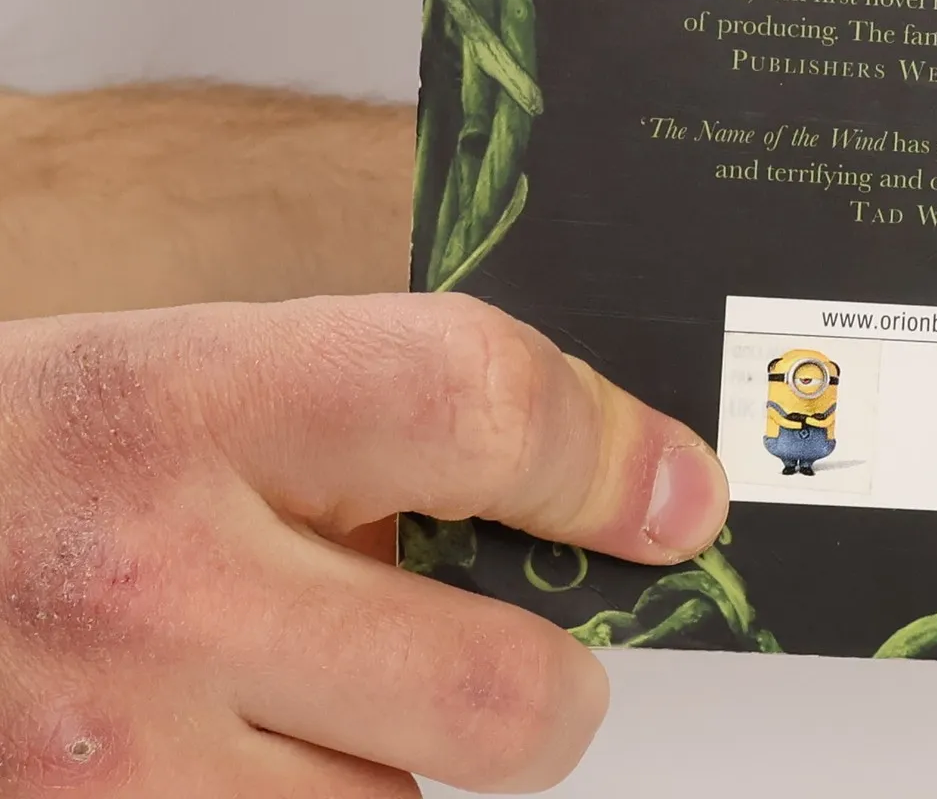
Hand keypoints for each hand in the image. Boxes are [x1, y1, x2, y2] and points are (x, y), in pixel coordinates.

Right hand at [0, 294, 728, 793]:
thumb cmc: (18, 458)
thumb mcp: (177, 373)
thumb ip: (362, 421)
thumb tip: (581, 489)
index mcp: (190, 403)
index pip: (482, 408)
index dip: (612, 459)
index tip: (676, 499)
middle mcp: (151, 594)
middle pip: (494, 696)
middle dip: (546, 689)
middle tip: (526, 659)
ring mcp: (104, 771)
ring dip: (394, 776)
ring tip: (304, 703)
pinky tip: (243, 760)